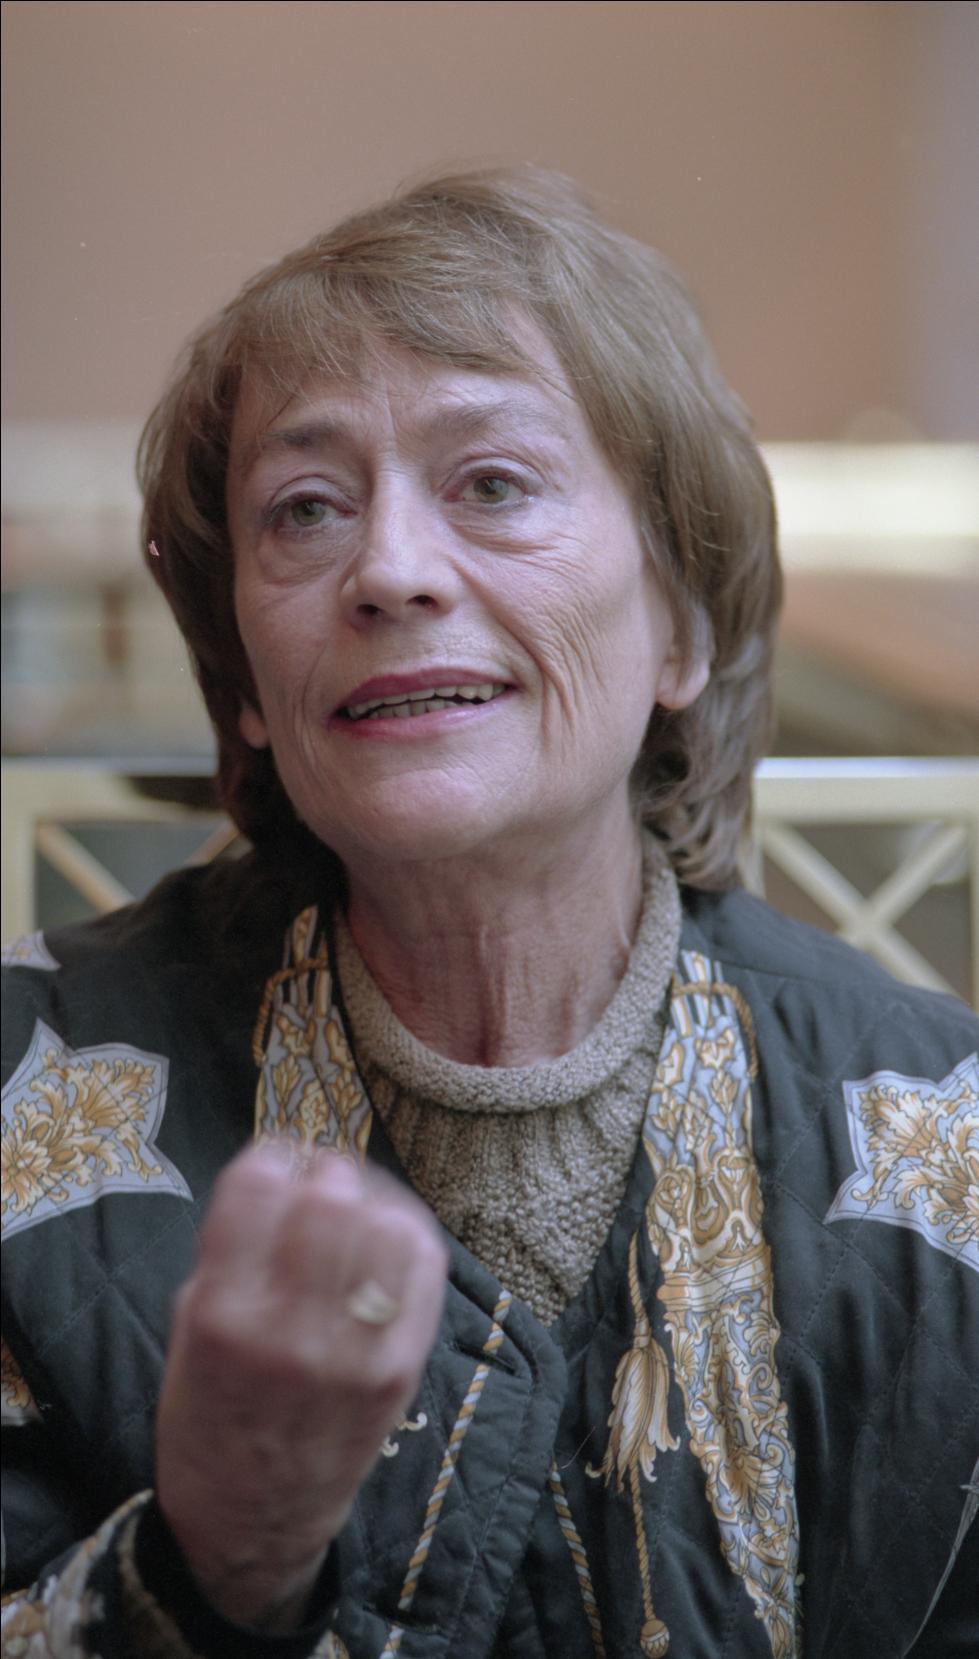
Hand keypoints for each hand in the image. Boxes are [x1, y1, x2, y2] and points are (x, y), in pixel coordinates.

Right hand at [155, 1142, 447, 1630]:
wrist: (252, 1523)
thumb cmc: (209, 1418)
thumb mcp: (186, 1331)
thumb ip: (226, 1254)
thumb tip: (279, 1179)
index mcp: (222, 1317)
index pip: (256, 1188)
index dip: (269, 1157)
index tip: (273, 1161)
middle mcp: (289, 1332)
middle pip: (329, 1200)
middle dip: (323, 1174)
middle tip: (318, 1183)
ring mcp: (354, 1354)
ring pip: (385, 1226)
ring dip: (369, 1200)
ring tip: (355, 1208)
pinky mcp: (401, 1369)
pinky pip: (423, 1269)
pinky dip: (407, 1235)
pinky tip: (387, 1236)